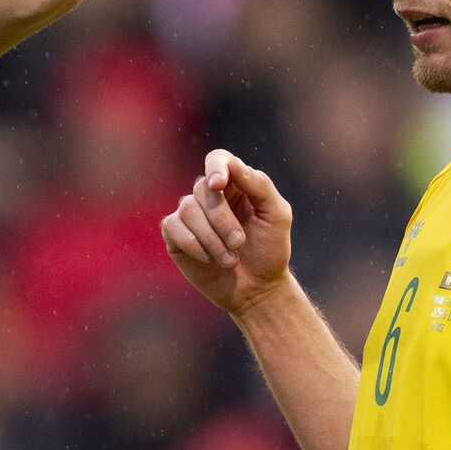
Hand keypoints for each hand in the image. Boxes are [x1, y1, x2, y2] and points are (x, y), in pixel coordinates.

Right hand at [160, 149, 293, 316]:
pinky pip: (172, 227)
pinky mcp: (175, 235)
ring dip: (211, 238)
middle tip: (239, 244)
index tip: (219, 183)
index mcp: (235, 185)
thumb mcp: (277, 216)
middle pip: (203, 190)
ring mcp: (190, 216)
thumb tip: (234, 165)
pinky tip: (209, 260)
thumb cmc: (270, 251)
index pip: (218, 159)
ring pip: (187, 209)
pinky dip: (193, 244)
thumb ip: (260, 186)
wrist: (257, 289)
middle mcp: (210, 197)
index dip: (216, 167)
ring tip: (230, 260)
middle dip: (222, 219)